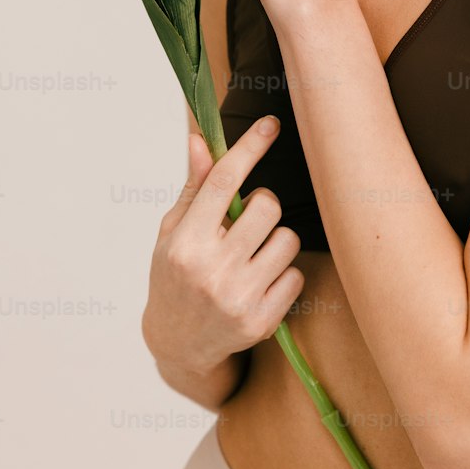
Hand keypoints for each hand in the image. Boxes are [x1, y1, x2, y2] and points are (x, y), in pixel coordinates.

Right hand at [142, 119, 303, 374]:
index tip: (271, 124)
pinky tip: (261, 283)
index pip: (223, 182)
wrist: (178, 344)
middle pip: (267, 207)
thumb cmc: (175, 277)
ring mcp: (238, 298)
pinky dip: (284, 274)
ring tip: (254, 254)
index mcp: (185, 242)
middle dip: (264, 206)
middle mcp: (211, 270)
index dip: (250, 147)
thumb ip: (194, 188)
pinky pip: (296, 275)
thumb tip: (200, 140)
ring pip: (288, 239)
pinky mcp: (261, 322)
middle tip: (249, 220)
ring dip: (276, 240)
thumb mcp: (173, 232)